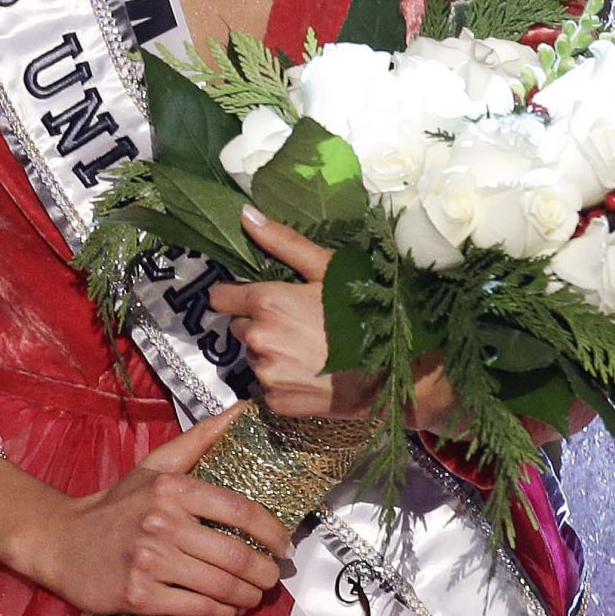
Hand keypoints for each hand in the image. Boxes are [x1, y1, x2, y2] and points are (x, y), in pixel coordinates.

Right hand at [14, 412, 293, 615]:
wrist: (61, 542)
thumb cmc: (116, 505)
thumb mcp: (155, 466)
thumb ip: (200, 439)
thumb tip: (244, 409)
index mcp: (172, 489)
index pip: (239, 510)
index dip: (272, 531)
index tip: (284, 544)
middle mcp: (162, 523)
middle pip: (235, 555)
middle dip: (264, 573)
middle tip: (273, 578)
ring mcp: (149, 562)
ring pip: (219, 586)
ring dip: (246, 597)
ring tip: (253, 596)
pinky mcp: (138, 596)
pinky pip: (195, 608)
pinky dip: (219, 613)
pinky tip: (226, 610)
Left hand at [218, 207, 462, 427]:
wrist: (393, 371)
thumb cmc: (364, 311)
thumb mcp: (328, 269)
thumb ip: (283, 242)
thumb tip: (244, 213)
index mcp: (267, 303)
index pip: (221, 298)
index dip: (236, 295)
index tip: (255, 297)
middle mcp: (258, 339)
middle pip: (240, 327)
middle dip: (260, 323)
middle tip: (297, 323)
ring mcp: (266, 375)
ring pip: (254, 356)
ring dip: (271, 351)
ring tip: (309, 349)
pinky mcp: (275, 402)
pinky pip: (268, 385)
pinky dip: (283, 379)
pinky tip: (311, 372)